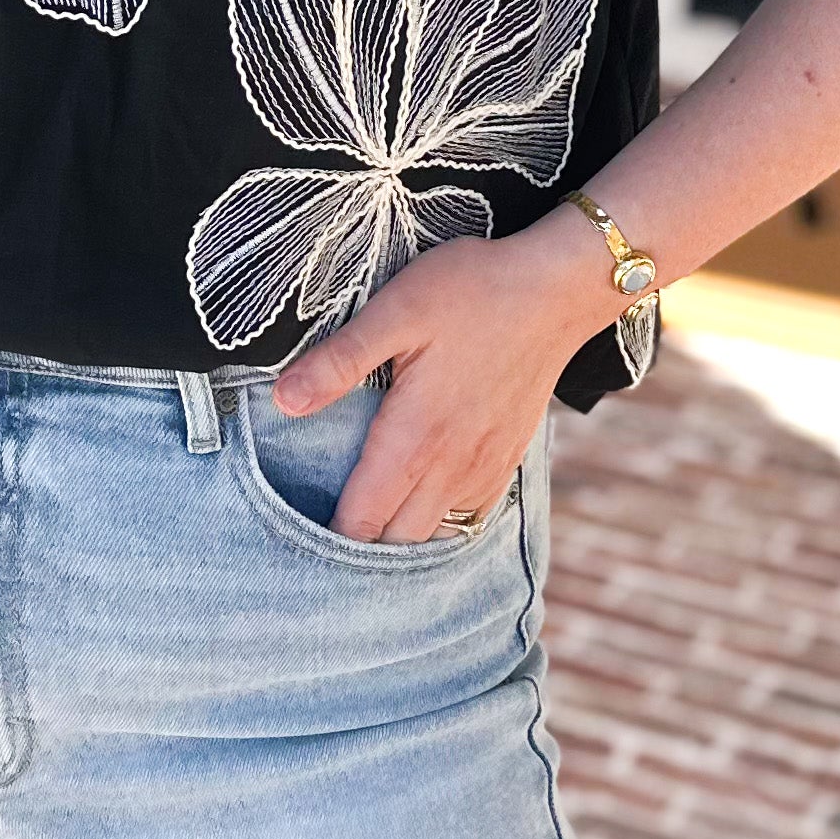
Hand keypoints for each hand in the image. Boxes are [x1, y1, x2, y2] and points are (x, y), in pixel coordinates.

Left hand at [269, 208, 614, 542]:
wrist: (557, 290)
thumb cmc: (472, 292)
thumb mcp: (395, 311)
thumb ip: (338, 362)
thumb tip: (282, 401)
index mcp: (414, 439)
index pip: (361, 523)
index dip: (325, 540)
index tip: (296, 536)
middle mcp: (451, 467)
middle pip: (396, 543)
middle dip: (359, 548)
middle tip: (322, 531)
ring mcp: (484, 468)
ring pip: (435, 536)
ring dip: (400, 540)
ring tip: (367, 525)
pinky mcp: (507, 460)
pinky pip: (471, 518)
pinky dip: (441, 525)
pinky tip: (420, 505)